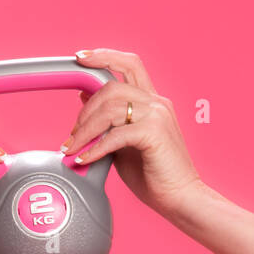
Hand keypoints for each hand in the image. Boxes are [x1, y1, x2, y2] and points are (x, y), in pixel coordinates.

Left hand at [61, 48, 201, 219]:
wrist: (181, 198)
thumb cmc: (154, 175)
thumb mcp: (124, 143)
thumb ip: (109, 123)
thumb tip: (84, 101)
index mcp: (152, 101)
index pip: (128, 64)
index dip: (103, 56)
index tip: (80, 58)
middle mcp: (156, 103)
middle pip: (111, 87)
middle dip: (85, 110)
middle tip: (72, 135)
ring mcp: (157, 115)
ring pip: (110, 109)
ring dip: (85, 130)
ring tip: (73, 149)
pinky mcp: (154, 133)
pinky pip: (115, 134)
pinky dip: (95, 148)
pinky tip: (85, 160)